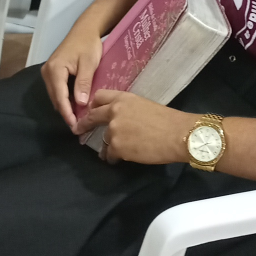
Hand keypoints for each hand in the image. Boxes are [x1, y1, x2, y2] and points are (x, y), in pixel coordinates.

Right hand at [41, 23, 104, 129]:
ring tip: (78, 118)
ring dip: (65, 106)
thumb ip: (83, 83)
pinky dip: (65, 98)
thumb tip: (81, 104)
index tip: (74, 126)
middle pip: (56, 98)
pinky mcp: (52, 72)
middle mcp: (47, 72)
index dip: (67, 113)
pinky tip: (75, 105)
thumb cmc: (88, 45)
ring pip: (56, 95)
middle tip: (79, 126)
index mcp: (55, 69)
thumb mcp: (89, 64)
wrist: (85, 30)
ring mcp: (48, 72)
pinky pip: (57, 89)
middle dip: (66, 112)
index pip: (60, 96)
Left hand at [75, 91, 193, 164]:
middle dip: (84, 125)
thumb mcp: (144, 105)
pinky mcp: (116, 147)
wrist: (177, 134)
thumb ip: (127, 110)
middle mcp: (114, 111)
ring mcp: (113, 130)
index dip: (93, 105)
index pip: (99, 97)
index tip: (89, 111)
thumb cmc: (167, 120)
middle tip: (78, 130)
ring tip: (118, 152)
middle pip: (92, 117)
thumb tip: (121, 120)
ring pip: (104, 140)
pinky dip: (115, 158)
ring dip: (109, 146)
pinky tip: (123, 158)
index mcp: (123, 98)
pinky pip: (110, 155)